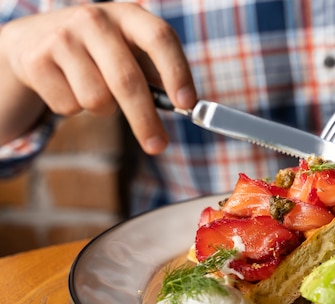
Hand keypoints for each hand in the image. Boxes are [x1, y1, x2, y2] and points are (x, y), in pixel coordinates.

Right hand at [0, 3, 196, 153]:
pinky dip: (74, 108)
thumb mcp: (131, 52)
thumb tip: (186, 109)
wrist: (35, 39)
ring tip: (96, 91)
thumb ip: (158, 77)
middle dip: (145, 120)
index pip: (160, 38)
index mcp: (129, 16)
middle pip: (127, 80)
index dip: (177, 72)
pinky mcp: (36, 59)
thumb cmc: (101, 53)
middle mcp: (95, 20)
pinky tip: (68, 87)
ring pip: (97, 100)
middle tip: (158, 145)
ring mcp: (63, 37)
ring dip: (103, 109)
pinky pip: (69, 106)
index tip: (187, 104)